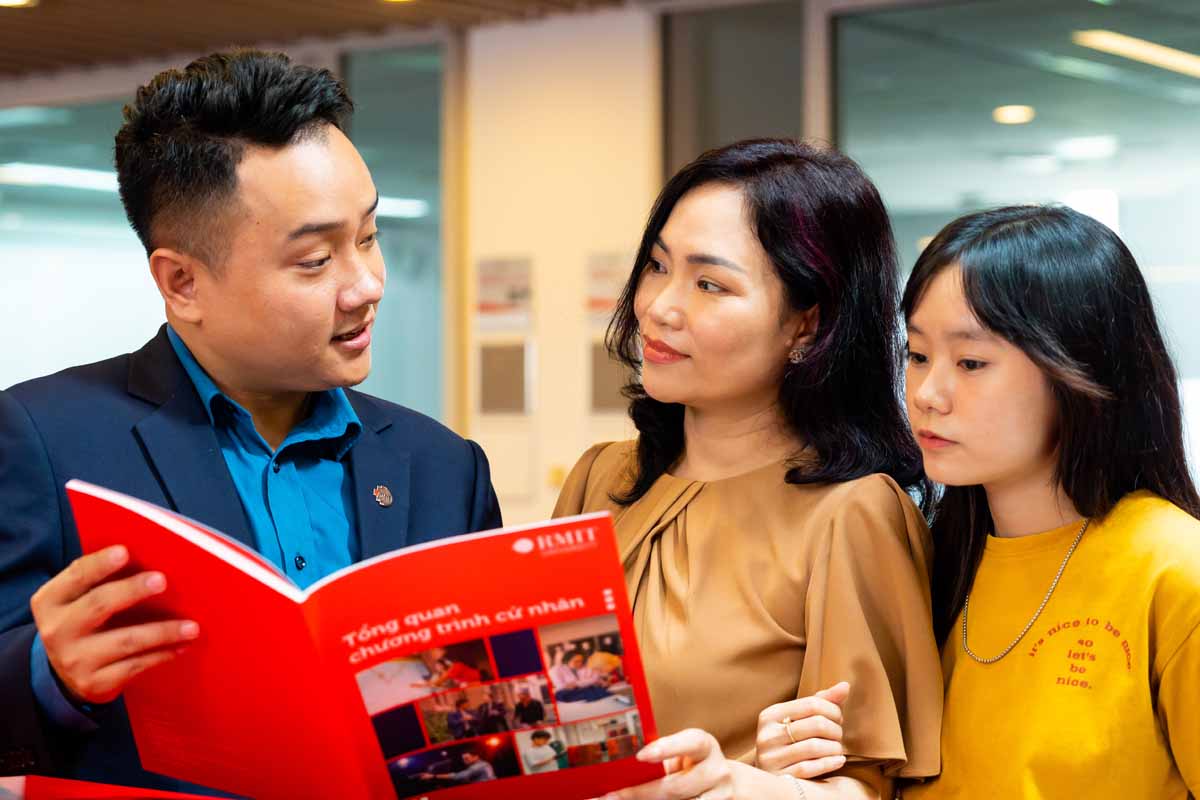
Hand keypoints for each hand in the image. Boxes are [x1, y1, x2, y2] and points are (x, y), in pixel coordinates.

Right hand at [29, 545, 199, 704]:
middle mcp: (57, 630)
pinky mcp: (93, 683)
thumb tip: (150, 558)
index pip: (76, 577)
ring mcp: (74, 660)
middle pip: (98, 605)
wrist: (64, 674)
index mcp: (50, 601)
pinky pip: (135, 666)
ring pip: (125, 641)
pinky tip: (182, 646)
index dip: (100, 564)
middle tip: (162, 580)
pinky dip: (162, 655)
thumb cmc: (84, 622)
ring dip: (162, 631)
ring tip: (191, 626)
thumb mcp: (77, 600)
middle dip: (132, 591)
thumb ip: (100, 581)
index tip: (125, 552)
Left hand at [591, 728, 733, 799]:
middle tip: (613, 796)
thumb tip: (621, 768)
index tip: (640, 756)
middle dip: (641, 793)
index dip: (665, 748)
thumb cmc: (691, 764)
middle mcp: (717, 771)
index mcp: (705, 746)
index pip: (690, 742)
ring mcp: (721, 796)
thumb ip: (659, 757)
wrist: (722, 783)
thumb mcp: (681, 754)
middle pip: (676, 787)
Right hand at [756, 682, 848, 777]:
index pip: (812, 704)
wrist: (769, 777)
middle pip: (816, 724)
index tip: (838, 718)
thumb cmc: (790, 742)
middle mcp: (767, 735)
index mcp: (770, 715)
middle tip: (838, 736)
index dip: (833, 710)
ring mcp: (771, 757)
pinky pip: (810, 768)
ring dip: (835, 748)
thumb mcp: (799, 720)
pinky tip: (838, 761)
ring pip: (815, 747)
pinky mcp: (780, 777)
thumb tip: (845, 686)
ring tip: (837, 749)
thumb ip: (821, 702)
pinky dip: (830, 763)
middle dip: (835, 730)